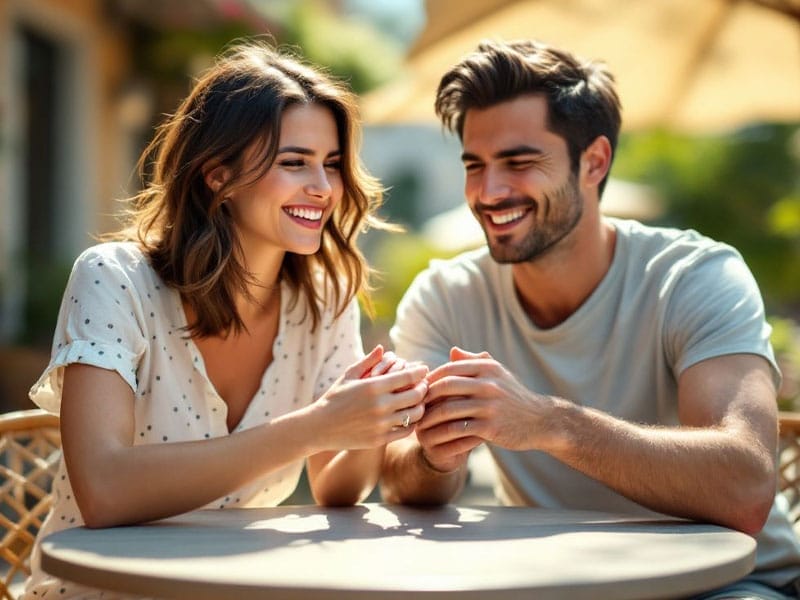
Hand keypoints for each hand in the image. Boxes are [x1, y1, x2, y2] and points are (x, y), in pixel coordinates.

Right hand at [309, 346, 427, 450]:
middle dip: (424, 388)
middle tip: (425, 384)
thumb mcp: (349, 375)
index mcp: (373, 386)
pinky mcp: (380, 439)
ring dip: (421, 406)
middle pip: (416, 395)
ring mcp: (381, 424)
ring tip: (419, 401)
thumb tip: (383, 348)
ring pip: (414, 414)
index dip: (419, 372)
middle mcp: (380, 405)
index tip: (424, 369)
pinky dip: (412, 423)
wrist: (319, 427)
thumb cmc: (334, 397)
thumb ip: (368, 361)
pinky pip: (406, 431)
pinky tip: (410, 417)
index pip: (407, 377)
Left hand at [417, 347, 550, 467]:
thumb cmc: (513, 396)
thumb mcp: (498, 374)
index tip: (419, 388)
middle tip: (414, 406)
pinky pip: (458, 429)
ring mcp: (489, 406)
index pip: (449, 368)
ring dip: (429, 418)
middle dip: (426, 397)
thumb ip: (475, 361)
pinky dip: (442, 433)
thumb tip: (452, 351)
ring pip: (448, 409)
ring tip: (419, 423)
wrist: (540, 420)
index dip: (430, 378)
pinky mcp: (491, 427)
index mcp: (487, 367)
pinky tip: (435, 437)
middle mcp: (488, 383)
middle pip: (444, 387)